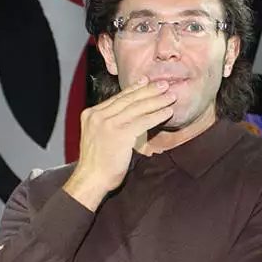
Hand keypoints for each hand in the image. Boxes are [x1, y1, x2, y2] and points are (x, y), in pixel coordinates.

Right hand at [63, 78, 174, 209]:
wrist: (91, 179)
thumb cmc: (97, 164)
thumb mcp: (98, 137)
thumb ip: (108, 124)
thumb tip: (128, 117)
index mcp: (91, 114)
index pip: (117, 98)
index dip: (133, 89)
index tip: (145, 81)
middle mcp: (98, 115)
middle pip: (128, 99)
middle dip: (148, 90)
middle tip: (163, 84)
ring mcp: (107, 123)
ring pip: (137, 108)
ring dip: (156, 101)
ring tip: (170, 96)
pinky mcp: (119, 133)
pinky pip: (143, 121)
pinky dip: (157, 115)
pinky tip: (168, 112)